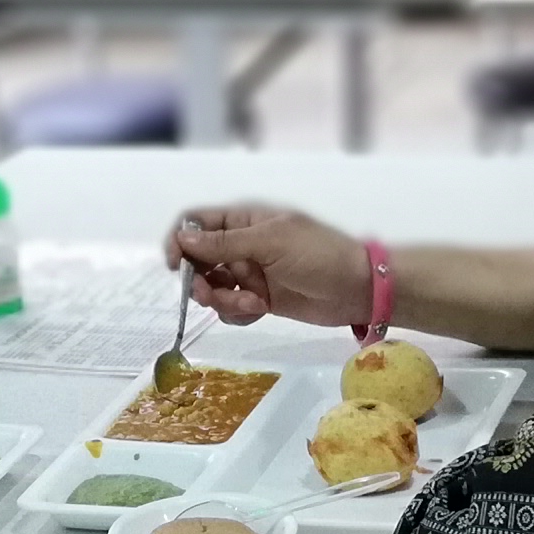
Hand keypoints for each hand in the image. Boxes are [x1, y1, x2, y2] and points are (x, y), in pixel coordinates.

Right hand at [161, 204, 369, 327]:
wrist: (357, 289)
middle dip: (199, 280)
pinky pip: (231, 308)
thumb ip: (224, 242)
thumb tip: (182, 238)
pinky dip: (237, 313)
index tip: (176, 266)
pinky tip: (258, 312)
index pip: (196, 224)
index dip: (179, 241)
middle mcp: (241, 246)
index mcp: (244, 221)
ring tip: (249, 305)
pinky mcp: (259, 300)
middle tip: (210, 295)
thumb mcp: (270, 243)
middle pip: (198, 260)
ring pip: (212, 288)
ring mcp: (249, 274)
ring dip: (222, 299)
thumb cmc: (318, 255)